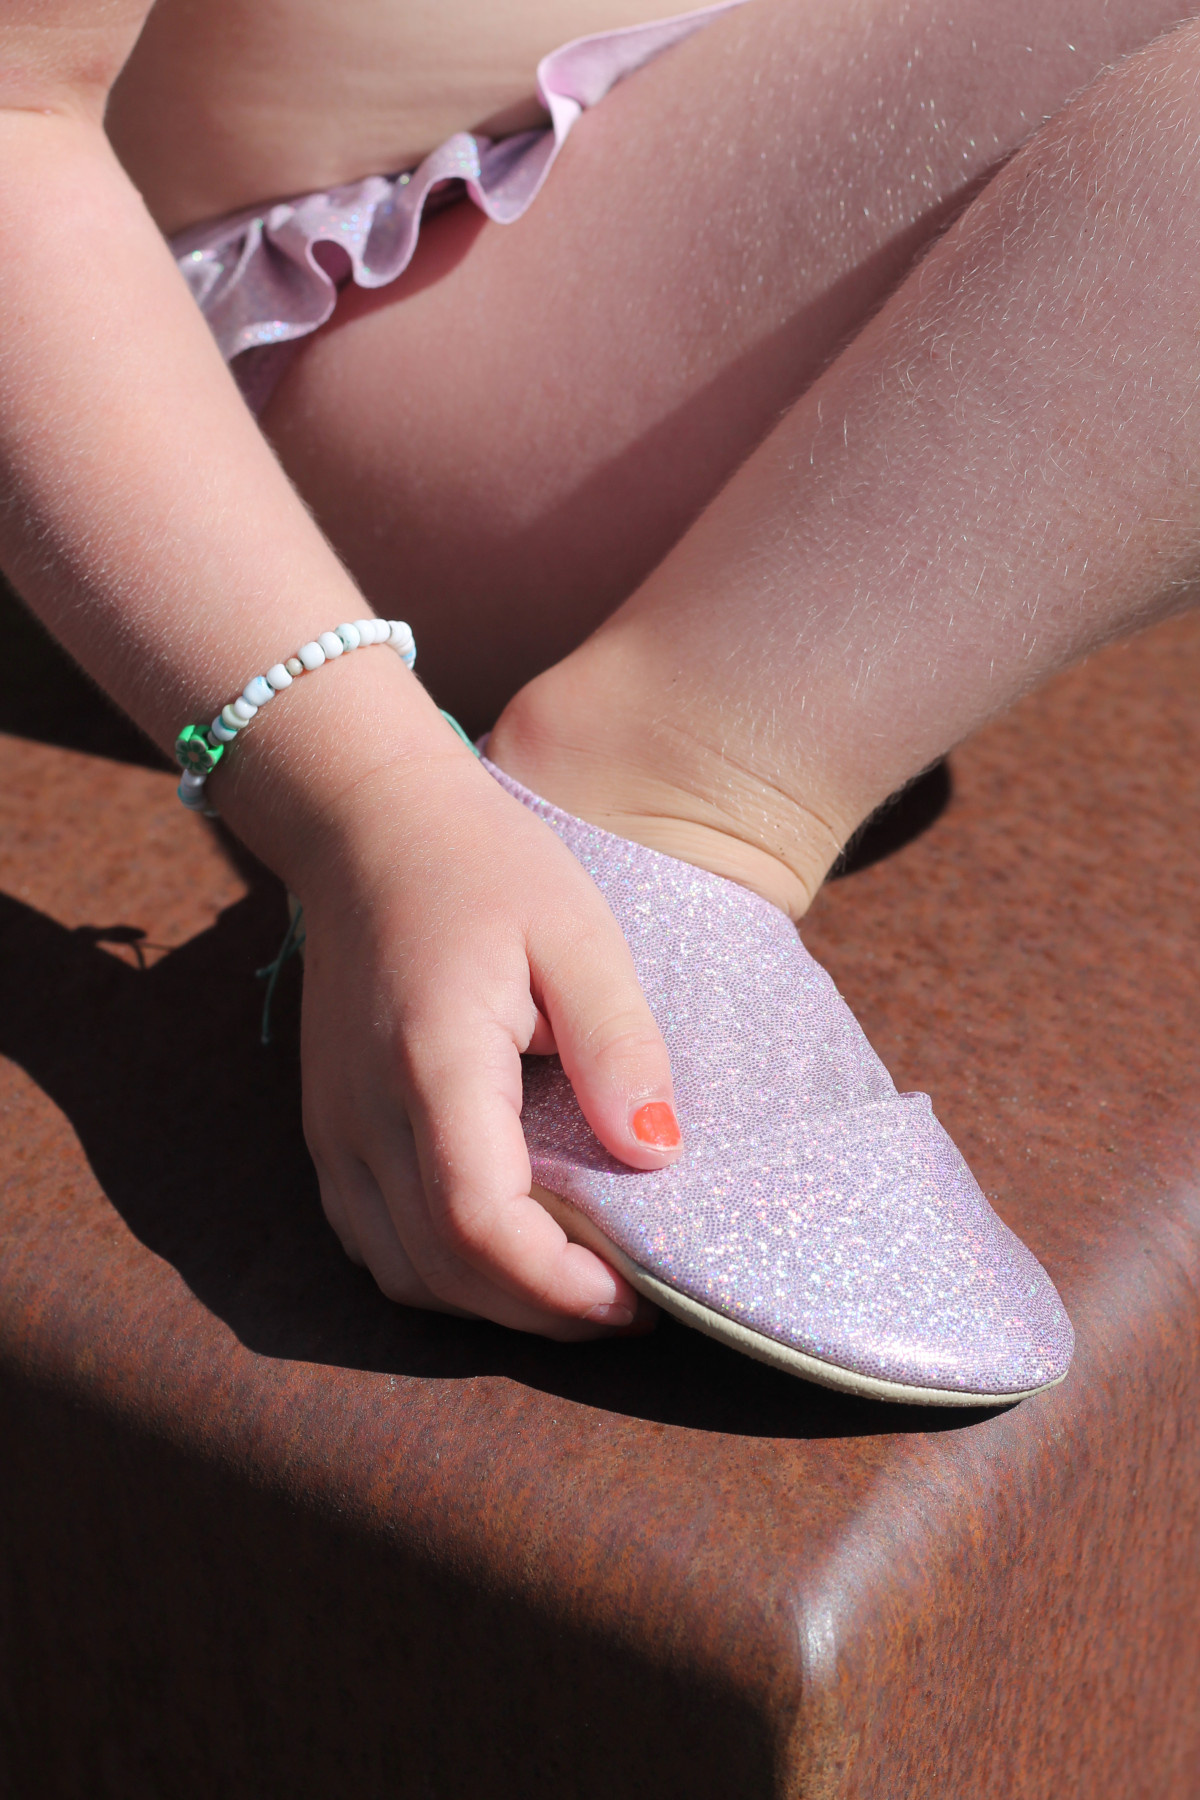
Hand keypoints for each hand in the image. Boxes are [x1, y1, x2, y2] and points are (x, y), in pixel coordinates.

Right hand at [293, 746, 680, 1336]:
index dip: (558, 1287)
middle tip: (628, 1305)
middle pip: (441, 1269)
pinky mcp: (327, 1128)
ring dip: (490, 1302)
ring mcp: (333, 1126)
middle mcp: (364, 1110)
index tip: (637, 1299)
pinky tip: (503, 1249)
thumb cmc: (486, 868)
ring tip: (574, 1285)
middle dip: (540, 1313)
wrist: (370, 826)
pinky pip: (370, 1240)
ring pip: (400, 1271)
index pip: (480, 1223)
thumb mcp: (578, 934)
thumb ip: (617, 1043)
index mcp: (432, 1060)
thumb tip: (657, 1153)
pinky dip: (439, 1270)